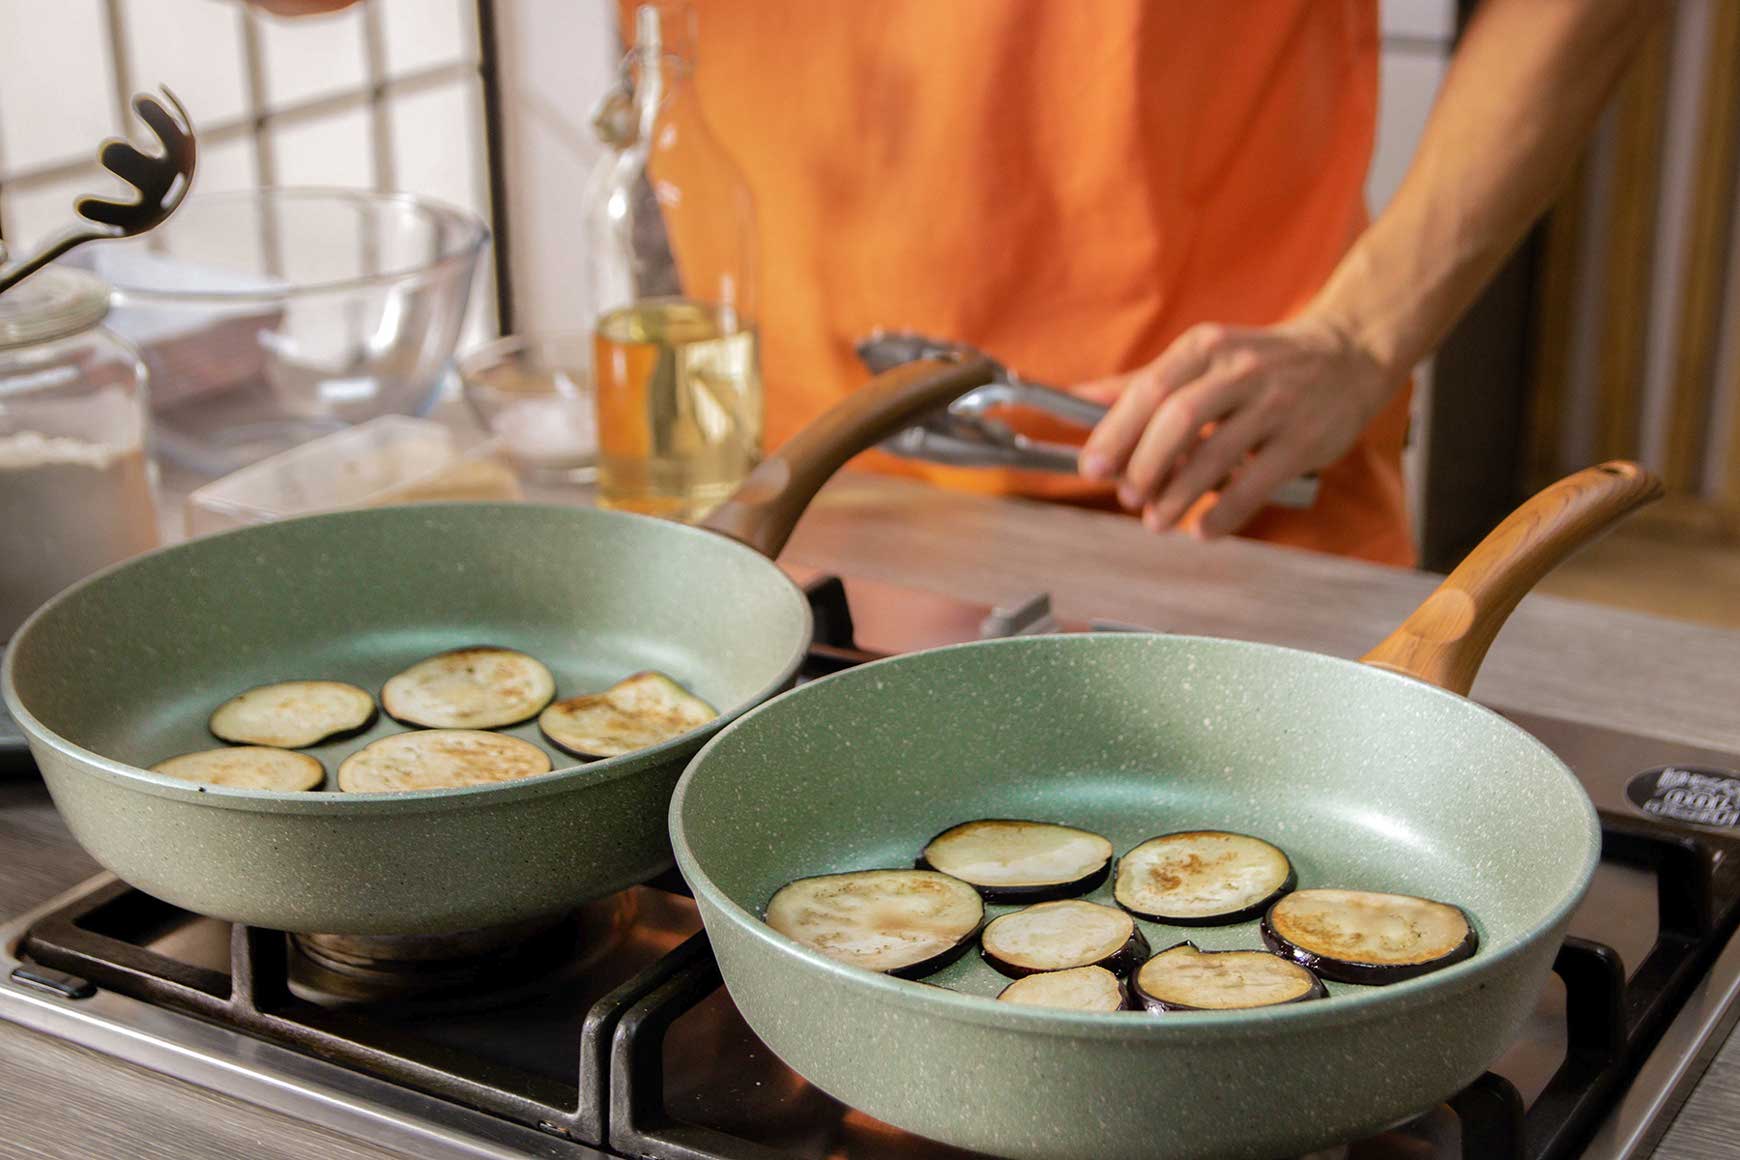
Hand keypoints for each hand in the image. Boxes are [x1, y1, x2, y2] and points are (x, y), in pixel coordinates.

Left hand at [1076, 314, 1397, 537]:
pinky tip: (1202, 530)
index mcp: (1205, 347)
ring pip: (1217, 454)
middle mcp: (1239, 370)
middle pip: (1179, 419)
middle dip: (1145, 465)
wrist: (1349, 354)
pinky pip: (1256, 484)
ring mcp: (1276, 405)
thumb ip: (1142, 382)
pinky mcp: (1304, 441)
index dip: (1116, 432)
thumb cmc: (1260, 362)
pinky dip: (1224, 513)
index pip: (1150, 389)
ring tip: (1156, 521)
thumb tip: (1076, 399)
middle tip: (1128, 497)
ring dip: (1178, 496)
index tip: (1092, 468)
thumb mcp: (1202, 356)